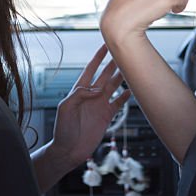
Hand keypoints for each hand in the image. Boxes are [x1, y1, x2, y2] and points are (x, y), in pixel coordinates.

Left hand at [52, 44, 131, 165]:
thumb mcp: (65, 108)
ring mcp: (99, 105)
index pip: (90, 69)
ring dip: (122, 77)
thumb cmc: (62, 130)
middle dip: (114, 63)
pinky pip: (118, 103)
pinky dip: (126, 96)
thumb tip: (95, 88)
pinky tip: (133, 89)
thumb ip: (78, 95)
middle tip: (124, 52)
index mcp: (79, 91)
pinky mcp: (106, 116)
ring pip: (113, 86)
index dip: (98, 57)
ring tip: (132, 67)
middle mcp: (91, 96)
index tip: (105, 45)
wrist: (68, 150)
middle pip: (105, 75)